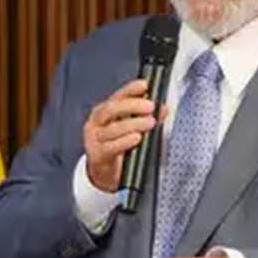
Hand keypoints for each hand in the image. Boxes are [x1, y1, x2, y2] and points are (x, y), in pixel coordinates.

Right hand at [80, 78, 159, 193]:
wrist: (103, 172)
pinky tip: (136, 138)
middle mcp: (96, 123)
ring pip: (112, 128)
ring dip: (133, 124)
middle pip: (111, 109)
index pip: (117, 96)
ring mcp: (94, 139)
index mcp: (104, 112)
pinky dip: (124, 141)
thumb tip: (163, 108)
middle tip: (150, 107)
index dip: (130, 89)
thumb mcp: (131, 129)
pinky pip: (110, 147)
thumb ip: (146, 118)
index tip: (145, 85)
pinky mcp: (97, 155)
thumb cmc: (117, 146)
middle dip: (132, 106)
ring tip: (149, 123)